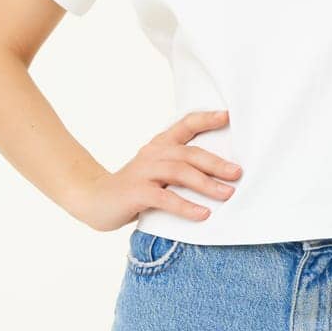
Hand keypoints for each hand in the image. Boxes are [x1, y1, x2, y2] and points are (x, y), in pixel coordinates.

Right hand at [69, 109, 242, 231]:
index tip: (228, 116)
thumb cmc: (134, 188)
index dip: (206, 119)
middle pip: (189, 153)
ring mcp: (143, 172)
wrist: (93, 199)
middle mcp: (152, 153)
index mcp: (160, 145)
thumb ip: (180, 169)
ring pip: (179, 172)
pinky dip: (185, 206)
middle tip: (238, 173)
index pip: (185, 124)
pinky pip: (164, 198)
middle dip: (216, 162)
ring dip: (206, 184)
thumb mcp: (157, 172)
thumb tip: (222, 175)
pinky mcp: (135, 193)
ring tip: (227, 194)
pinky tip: (202, 214)